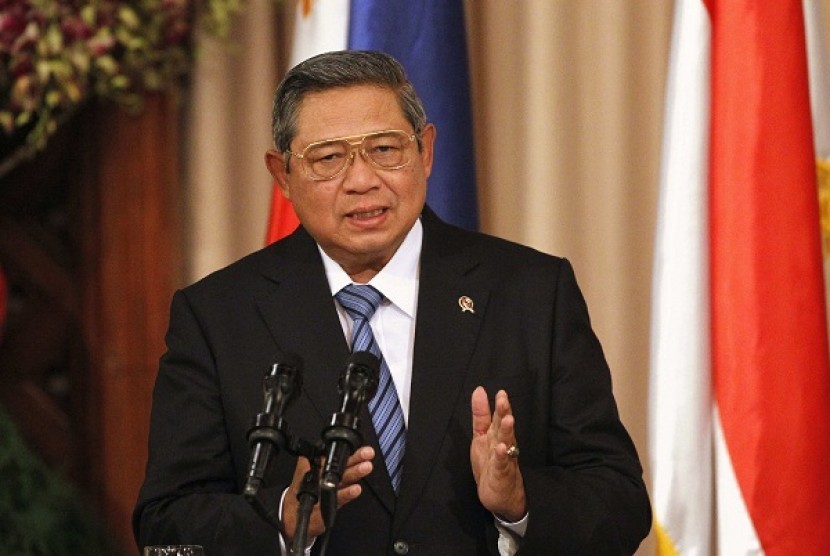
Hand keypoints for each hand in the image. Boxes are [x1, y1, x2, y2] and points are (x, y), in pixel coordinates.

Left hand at [281, 446, 373, 541]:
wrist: (294, 512)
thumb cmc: (299, 490)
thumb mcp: (301, 469)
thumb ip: (306, 460)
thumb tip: (312, 448)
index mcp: (326, 466)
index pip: (340, 456)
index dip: (351, 451)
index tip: (360, 447)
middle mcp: (332, 477)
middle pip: (347, 466)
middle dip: (358, 459)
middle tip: (368, 454)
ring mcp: (334, 489)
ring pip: (347, 479)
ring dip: (356, 473)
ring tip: (365, 467)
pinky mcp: (334, 503)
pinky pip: (342, 496)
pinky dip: (349, 492)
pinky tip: (356, 489)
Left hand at [470, 387, 526, 521]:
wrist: (500, 496)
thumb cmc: (490, 463)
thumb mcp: (481, 436)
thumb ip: (481, 414)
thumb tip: (479, 390)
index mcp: (497, 435)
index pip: (499, 417)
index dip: (500, 405)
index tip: (500, 392)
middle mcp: (503, 445)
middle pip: (504, 427)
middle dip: (504, 413)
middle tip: (503, 400)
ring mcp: (504, 460)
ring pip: (506, 443)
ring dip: (507, 431)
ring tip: (508, 419)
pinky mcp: (501, 475)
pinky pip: (501, 464)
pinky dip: (501, 456)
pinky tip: (501, 448)